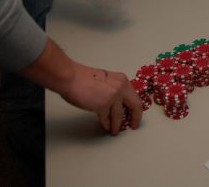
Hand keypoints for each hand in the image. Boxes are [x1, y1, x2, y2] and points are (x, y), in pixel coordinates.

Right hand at [19, 38, 141, 135]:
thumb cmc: (83, 78)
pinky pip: (107, 118)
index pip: (135, 96)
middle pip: (135, 106)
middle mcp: (121, 87)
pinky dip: (107, 124)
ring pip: (119, 115)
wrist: (71, 78)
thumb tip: (118, 104)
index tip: (136, 115)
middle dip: (135, 118)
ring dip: (117, 125)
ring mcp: (113, 96)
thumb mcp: (107, 80)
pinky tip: (106, 127)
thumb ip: (114, 90)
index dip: (137, 108)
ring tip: (115, 130)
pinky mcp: (103, 105)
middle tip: (133, 125)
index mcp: (122, 80)